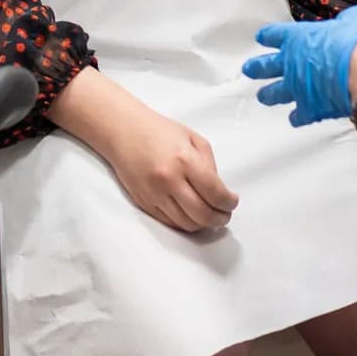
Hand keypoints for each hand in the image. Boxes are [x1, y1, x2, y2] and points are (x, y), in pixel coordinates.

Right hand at [101, 108, 240, 233]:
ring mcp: (154, 194)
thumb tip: (219, 192)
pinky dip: (185, 222)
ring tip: (210, 215)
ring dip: (203, 224)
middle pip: (203, 215)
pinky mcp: (144, 203)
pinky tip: (191, 213)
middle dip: (220, 219)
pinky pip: (170, 223)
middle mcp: (169, 180)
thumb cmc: (160, 131)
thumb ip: (210, 165)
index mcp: (185, 160)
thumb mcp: (193, 139)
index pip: (215, 193)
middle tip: (225, 214)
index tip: (232, 202)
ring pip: (187, 224)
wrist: (124, 131)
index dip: (229, 203)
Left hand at [243, 4, 356, 125]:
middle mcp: (292, 63)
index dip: (268, 36)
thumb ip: (347, 20)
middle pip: (265, 66)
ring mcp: (297, 87)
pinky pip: (298, 115)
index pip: (275, 34)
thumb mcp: (355, 19)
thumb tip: (351, 20)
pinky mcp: (309, 108)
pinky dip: (297, 117)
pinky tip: (296, 118)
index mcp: (299, 38)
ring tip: (262, 96)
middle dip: (256, 67)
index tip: (262, 37)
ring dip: (268, 94)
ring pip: (274, 93)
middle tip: (249, 69)